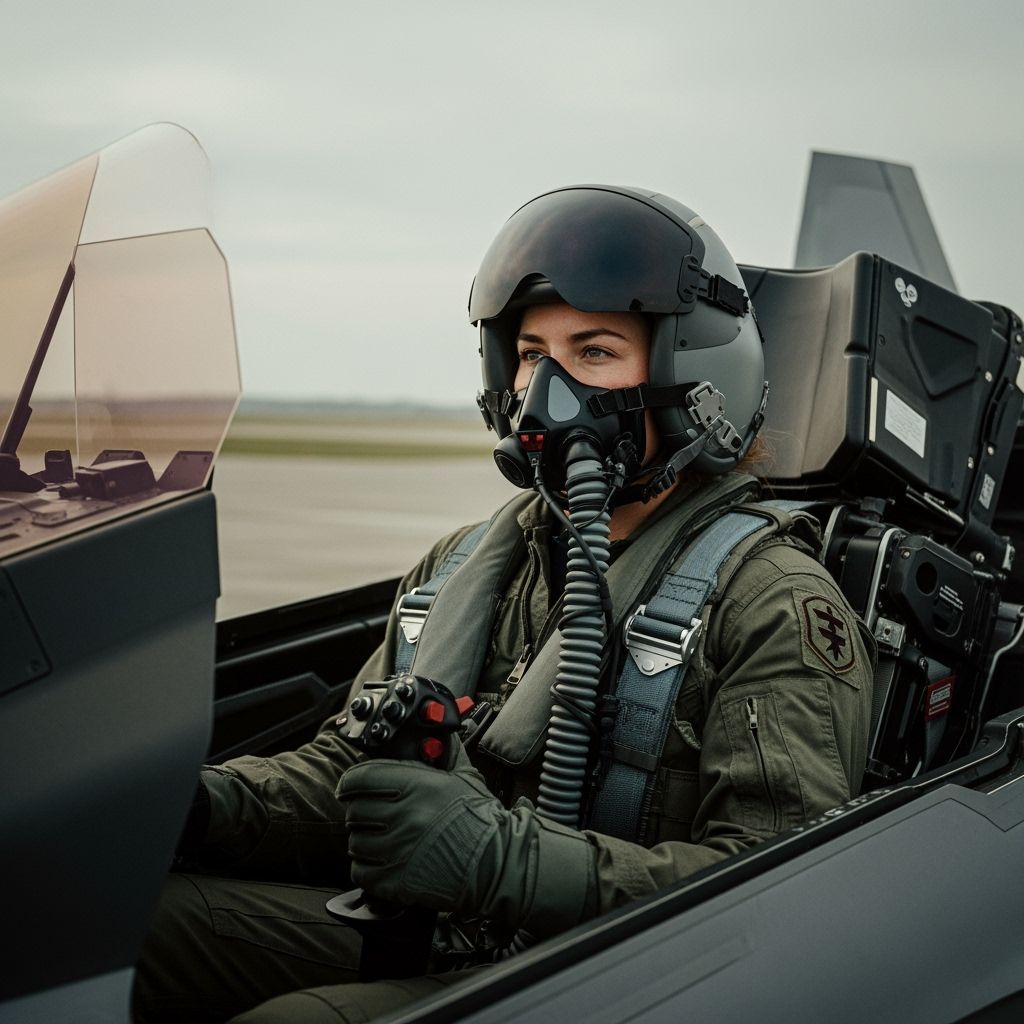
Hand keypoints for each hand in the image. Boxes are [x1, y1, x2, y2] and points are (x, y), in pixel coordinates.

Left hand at [337, 751, 594, 937]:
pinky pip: (361, 871)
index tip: (349, 786)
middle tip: (368, 812)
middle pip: (355, 810)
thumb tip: (440, 731)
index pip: (360, 778)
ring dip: (363, 838)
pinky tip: (380, 859)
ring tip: (378, 837)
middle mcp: (403, 816)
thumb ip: (447, 751)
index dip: (350, 781)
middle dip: (358, 810)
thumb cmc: (481, 820)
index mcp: (417, 786)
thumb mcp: (465, 776)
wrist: (496, 863)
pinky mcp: (396, 880)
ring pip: (356, 841)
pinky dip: (365, 866)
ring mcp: (398, 850)